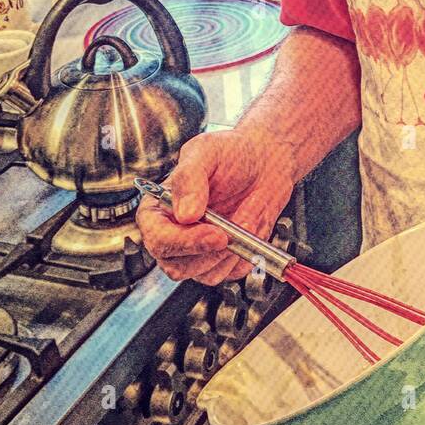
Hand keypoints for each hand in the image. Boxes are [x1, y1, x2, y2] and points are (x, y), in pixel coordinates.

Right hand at [135, 128, 295, 285]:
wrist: (266, 162)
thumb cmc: (232, 153)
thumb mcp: (206, 151)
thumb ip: (190, 178)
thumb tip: (184, 214)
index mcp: (159, 209)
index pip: (158, 239)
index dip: (184, 242)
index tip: (215, 233)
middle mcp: (174, 234)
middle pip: (177, 266)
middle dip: (208, 252)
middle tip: (232, 232)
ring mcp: (197, 251)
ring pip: (205, 274)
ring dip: (229, 254)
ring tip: (243, 222)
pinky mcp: (222, 260)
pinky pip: (230, 274)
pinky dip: (244, 257)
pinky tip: (249, 231)